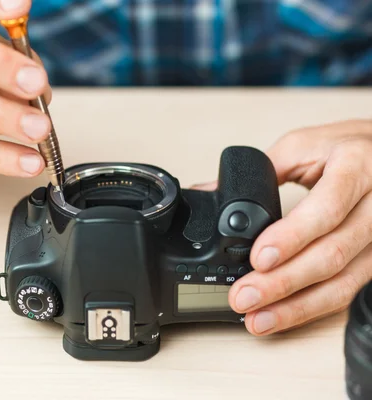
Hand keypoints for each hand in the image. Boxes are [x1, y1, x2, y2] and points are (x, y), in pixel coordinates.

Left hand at [227, 120, 371, 334]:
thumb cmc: (346, 148)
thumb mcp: (304, 145)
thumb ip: (262, 169)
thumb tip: (208, 190)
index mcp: (357, 169)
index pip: (327, 209)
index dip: (292, 237)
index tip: (258, 258)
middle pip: (332, 253)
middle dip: (283, 281)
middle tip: (244, 296)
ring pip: (342, 281)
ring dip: (296, 306)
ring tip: (257, 319)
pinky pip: (347, 290)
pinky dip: (311, 307)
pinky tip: (283, 316)